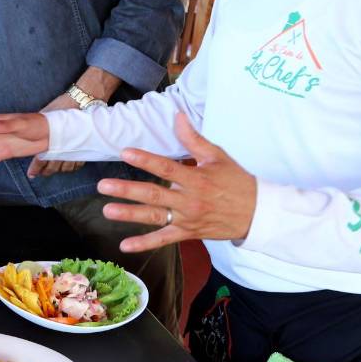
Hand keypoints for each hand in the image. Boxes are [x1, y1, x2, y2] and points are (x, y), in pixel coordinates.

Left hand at [26, 93, 84, 176]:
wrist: (83, 100)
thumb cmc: (63, 106)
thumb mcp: (47, 114)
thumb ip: (40, 126)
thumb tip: (27, 131)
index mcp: (52, 142)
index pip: (41, 160)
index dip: (36, 168)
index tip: (31, 174)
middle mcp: (64, 148)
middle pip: (53, 166)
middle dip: (46, 171)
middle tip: (39, 174)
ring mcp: (76, 150)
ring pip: (66, 167)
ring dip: (58, 170)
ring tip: (52, 171)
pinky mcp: (85, 148)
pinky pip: (77, 163)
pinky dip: (72, 167)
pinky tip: (68, 167)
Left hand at [97, 113, 256, 252]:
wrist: (257, 214)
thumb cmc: (236, 181)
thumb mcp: (217, 156)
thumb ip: (194, 138)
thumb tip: (177, 115)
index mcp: (197, 179)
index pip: (167, 168)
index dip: (146, 160)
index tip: (125, 152)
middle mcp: (190, 200)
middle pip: (155, 194)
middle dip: (127, 190)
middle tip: (103, 185)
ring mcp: (188, 219)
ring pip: (155, 217)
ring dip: (130, 215)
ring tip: (107, 211)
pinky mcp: (188, 233)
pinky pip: (164, 239)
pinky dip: (145, 244)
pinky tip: (124, 246)